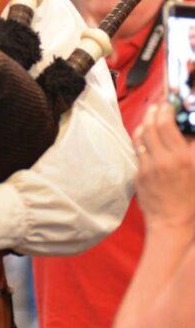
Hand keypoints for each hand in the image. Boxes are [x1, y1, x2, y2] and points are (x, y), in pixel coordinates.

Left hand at [134, 103, 194, 236]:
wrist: (173, 223)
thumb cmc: (191, 199)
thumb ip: (193, 149)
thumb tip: (188, 133)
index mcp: (183, 157)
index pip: (168, 124)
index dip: (167, 110)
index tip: (168, 105)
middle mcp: (165, 159)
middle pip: (153, 126)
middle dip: (154, 112)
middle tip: (158, 106)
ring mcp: (149, 166)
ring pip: (141, 135)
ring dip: (145, 122)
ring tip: (149, 115)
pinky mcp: (139, 174)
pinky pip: (137, 150)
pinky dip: (140, 138)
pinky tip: (143, 134)